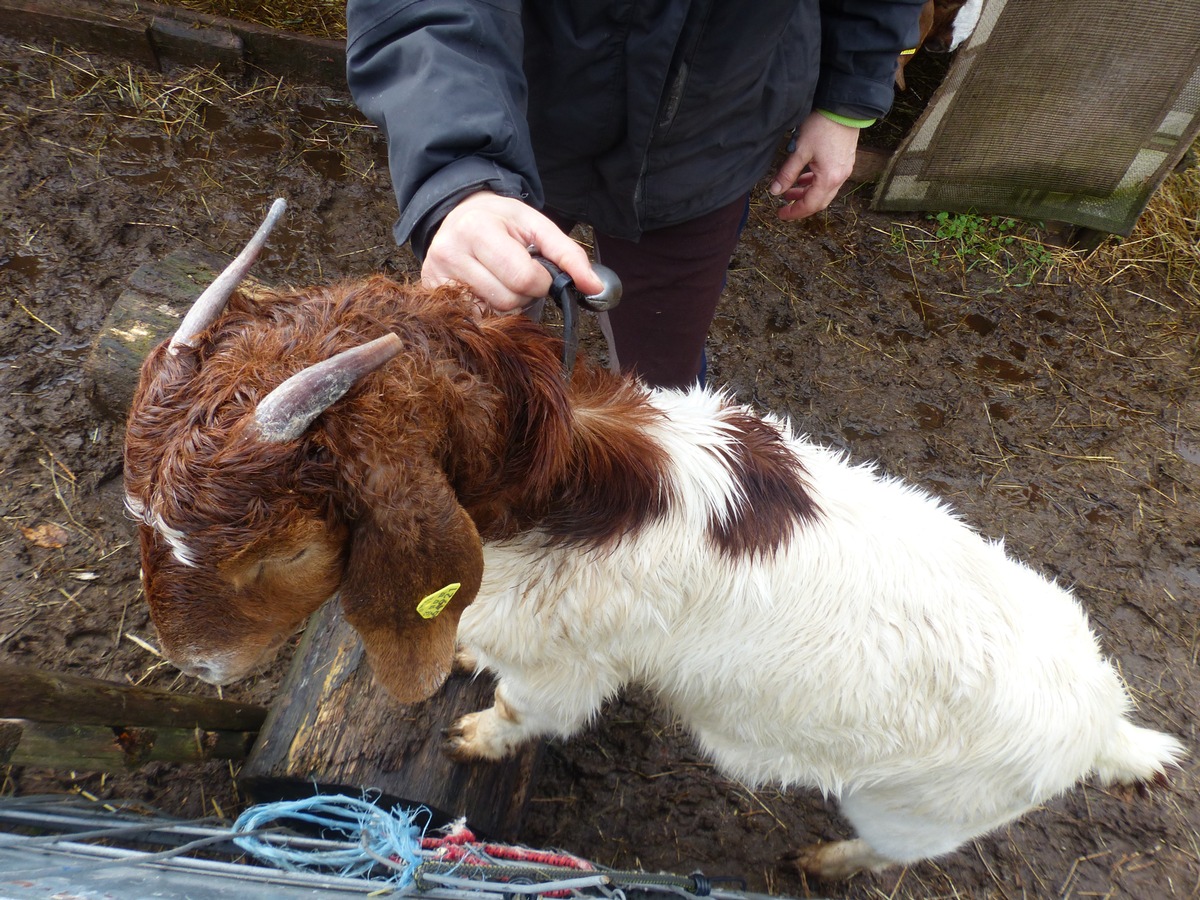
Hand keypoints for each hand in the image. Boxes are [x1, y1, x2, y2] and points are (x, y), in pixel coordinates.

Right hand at [422, 191, 603, 313]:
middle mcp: (450, 252)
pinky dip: (488, 309)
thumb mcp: (537, 226)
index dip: (541, 281)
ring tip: (501, 279)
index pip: (523, 277)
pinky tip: (485, 290)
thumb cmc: (501, 221)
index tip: (538, 270)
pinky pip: (474, 319)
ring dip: (508, 304)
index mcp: (478, 229)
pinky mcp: (430, 292)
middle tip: (519, 274)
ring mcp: (436, 276)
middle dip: (525, 294)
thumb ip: (569, 255)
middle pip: (507, 300)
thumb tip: (594, 287)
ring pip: (492, 314)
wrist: (459, 214)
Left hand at [769, 112, 860, 220]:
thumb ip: (787, 173)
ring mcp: (844, 170)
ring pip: (824, 192)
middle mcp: (840, 178)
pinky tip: (804, 179)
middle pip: (819, 202)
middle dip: (801, 207)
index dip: (794, 212)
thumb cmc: (822, 126)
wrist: (845, 108)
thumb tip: (775, 191)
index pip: (810, 205)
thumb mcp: (800, 150)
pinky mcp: (845, 162)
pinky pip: (829, 180)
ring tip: (790, 192)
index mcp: (828, 178)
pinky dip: (815, 184)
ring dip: (807, 194)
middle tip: (784, 208)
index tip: (781, 215)